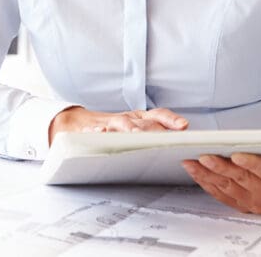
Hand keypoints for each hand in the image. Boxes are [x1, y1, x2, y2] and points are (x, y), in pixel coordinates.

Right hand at [48, 106, 188, 144]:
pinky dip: (97, 132)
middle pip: (142, 121)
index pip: (158, 115)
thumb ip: (154, 134)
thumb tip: (181, 146)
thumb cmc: (112, 130)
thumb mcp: (134, 129)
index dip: (170, 119)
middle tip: (164, 137)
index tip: (184, 126)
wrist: (77, 124)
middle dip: (154, 128)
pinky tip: (100, 134)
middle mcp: (126, 119)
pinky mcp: (90, 132)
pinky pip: (93, 132)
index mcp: (138, 119)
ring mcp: (108, 124)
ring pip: (121, 124)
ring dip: (129, 128)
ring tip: (136, 135)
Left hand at [181, 135, 260, 213]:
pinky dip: (207, 183)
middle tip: (203, 156)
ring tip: (190, 162)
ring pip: (227, 188)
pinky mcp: (243, 205)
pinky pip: (222, 195)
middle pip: (241, 179)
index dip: (250, 163)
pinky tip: (195, 171)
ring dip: (207, 175)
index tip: (235, 154)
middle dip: (220, 167)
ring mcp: (255, 202)